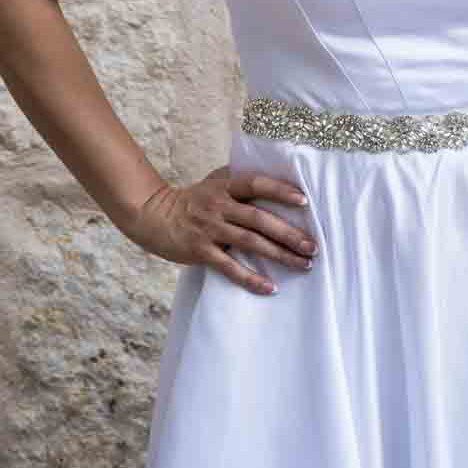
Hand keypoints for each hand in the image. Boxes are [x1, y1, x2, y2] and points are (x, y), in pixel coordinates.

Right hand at [124, 166, 315, 294]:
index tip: (304, 201)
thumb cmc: (194, 200)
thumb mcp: (214, 182)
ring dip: (280, 255)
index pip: (256, 184)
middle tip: (313, 246)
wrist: (154, 216)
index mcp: (224, 186)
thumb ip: (240, 181)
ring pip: (250, 243)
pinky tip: (270, 287)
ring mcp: (209, 229)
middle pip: (259, 219)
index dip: (280, 191)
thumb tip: (279, 180)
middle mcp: (218, 206)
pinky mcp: (200, 251)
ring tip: (303, 264)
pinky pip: (230, 267)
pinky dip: (251, 278)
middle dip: (289, 233)